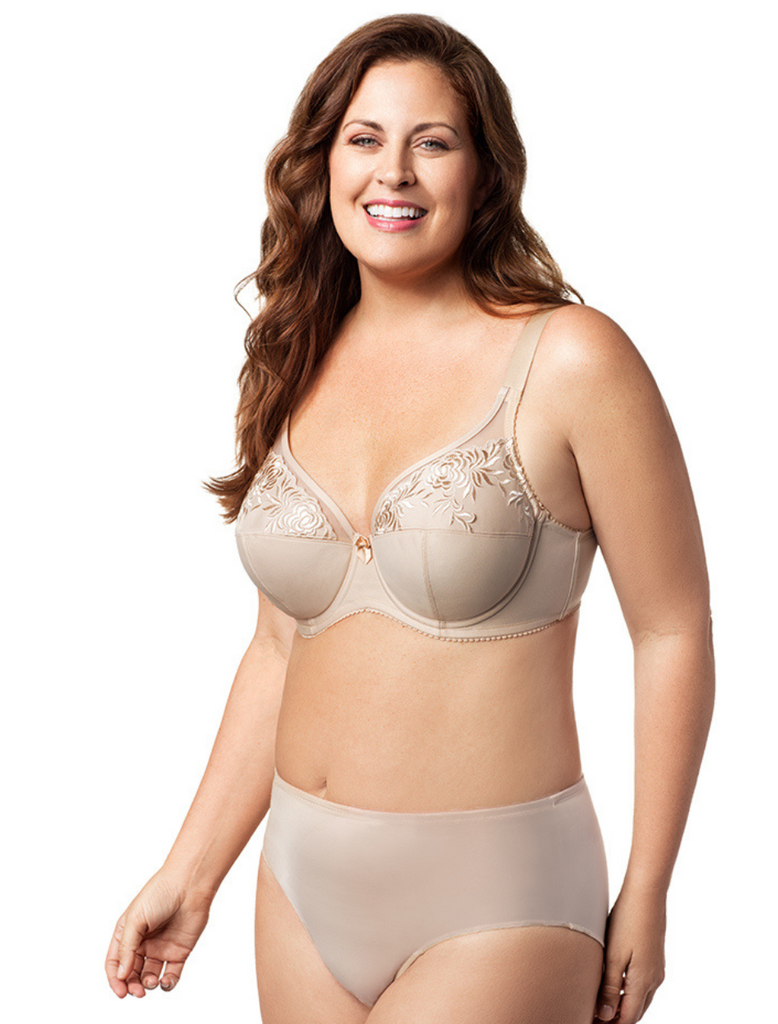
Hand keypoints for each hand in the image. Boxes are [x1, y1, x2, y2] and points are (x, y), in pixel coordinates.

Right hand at [105, 868, 214, 997]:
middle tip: (136, 992)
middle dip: (131, 985)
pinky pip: (172, 974)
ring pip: (149, 976)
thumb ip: (127, 948)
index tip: (120, 991)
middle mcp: (143, 942)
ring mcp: (161, 947)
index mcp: (127, 933)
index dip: (115, 979)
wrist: (190, 884)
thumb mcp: (135, 919)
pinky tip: (165, 982)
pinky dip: (167, 984)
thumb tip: (122, 975)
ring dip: (148, 985)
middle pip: (132, 972)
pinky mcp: (179, 951)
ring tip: (151, 982)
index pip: (115, 962)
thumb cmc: (160, 893)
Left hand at [594, 884, 666, 1022]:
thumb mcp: (614, 955)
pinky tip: (614, 983)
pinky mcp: (654, 958)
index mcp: (643, 982)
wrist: (646, 893)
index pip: (628, 1018)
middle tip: (593, 1015)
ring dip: (623, 1006)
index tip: (590, 1020)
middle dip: (616, 1018)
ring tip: (600, 1002)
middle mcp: (654, 979)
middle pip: (635, 1011)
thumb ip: (609, 987)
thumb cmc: (627, 920)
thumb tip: (604, 1016)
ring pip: (640, 999)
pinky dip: (629, 992)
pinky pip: (643, 985)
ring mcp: (656, 968)